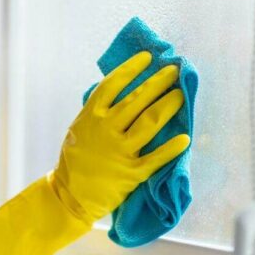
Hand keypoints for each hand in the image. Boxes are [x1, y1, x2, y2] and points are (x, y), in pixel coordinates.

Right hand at [50, 50, 190, 223]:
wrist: (69, 196)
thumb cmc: (75, 161)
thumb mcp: (78, 129)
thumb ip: (96, 112)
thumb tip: (117, 90)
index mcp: (90, 117)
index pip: (112, 85)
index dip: (130, 69)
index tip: (147, 58)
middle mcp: (105, 130)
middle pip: (136, 99)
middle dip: (158, 82)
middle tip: (174, 71)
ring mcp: (119, 151)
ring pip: (149, 122)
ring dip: (168, 106)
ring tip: (181, 94)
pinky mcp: (131, 173)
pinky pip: (155, 158)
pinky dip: (171, 148)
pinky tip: (185, 138)